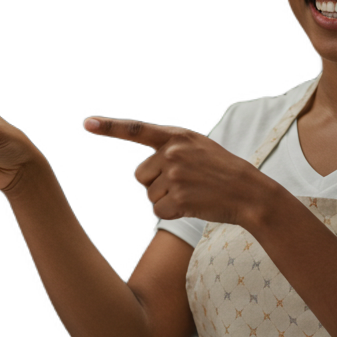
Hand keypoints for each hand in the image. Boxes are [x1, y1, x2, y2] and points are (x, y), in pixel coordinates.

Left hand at [84, 118, 282, 225]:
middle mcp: (172, 153)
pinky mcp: (178, 196)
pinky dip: (173, 213)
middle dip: (157, 183)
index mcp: (176, 137)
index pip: (136, 129)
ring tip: (194, 192)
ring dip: (168, 199)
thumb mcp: (200, 148)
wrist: (250, 191)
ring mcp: (174, 174)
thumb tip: (146, 173)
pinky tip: (193, 205)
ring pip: (151, 195)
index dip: (109, 127)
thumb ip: (173, 150)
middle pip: (141, 175)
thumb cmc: (224, 172)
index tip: (87, 123)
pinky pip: (159, 211)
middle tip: (185, 183)